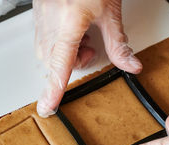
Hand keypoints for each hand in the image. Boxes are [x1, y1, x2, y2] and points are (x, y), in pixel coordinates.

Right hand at [33, 0, 142, 116]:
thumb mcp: (110, 12)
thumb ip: (119, 43)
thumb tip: (131, 66)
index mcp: (69, 22)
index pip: (60, 65)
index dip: (54, 90)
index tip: (48, 107)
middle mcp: (50, 21)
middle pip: (54, 62)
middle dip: (72, 62)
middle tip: (90, 46)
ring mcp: (41, 17)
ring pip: (48, 52)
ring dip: (65, 53)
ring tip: (81, 35)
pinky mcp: (38, 14)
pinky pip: (44, 38)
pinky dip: (58, 42)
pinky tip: (71, 27)